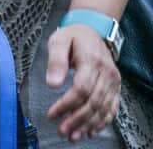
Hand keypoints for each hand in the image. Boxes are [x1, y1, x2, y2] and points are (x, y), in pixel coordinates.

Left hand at [45, 24, 121, 141]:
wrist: (92, 30)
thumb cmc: (72, 36)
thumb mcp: (58, 41)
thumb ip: (55, 61)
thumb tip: (52, 84)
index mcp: (91, 61)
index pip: (81, 89)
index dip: (67, 104)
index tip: (52, 114)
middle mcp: (106, 73)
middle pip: (93, 102)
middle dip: (77, 119)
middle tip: (62, 131)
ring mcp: (113, 81)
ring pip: (103, 108)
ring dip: (88, 124)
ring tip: (74, 136)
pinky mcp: (115, 86)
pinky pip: (112, 107)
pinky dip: (102, 121)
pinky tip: (91, 131)